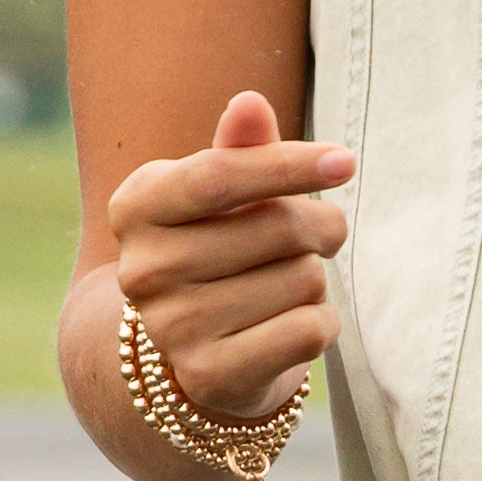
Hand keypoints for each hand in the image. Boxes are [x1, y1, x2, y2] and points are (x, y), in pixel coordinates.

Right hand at [108, 89, 352, 422]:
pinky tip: (298, 323)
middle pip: (276, 227)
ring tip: (288, 285)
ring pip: (302, 279)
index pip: (221, 174)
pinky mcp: (211, 377)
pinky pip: (308, 331)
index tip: (344, 161)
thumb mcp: (222, 193)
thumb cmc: (220, 249)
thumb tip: (250, 103)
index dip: (288, 165)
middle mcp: (144, 270)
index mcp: (136, 206)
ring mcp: (173, 329)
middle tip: (319, 235)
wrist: (198, 352)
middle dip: (318, 226)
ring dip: (314, 278)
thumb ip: (239, 150)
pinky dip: (323, 322)